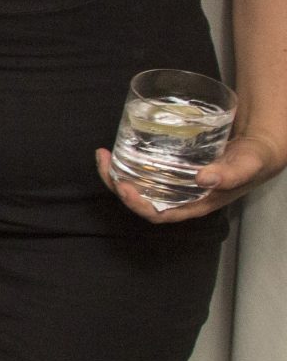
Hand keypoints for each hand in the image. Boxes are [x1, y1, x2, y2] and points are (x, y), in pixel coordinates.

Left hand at [96, 135, 279, 223]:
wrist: (256, 146)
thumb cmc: (252, 160)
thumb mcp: (247, 166)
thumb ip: (231, 174)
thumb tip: (204, 178)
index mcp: (194, 204)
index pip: (159, 214)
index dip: (138, 205)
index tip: (123, 187)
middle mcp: (179, 196)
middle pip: (140, 199)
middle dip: (118, 185)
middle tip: (106, 162)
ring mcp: (173, 182)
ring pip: (137, 184)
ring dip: (116, 173)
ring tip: (103, 154)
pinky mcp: (170, 166)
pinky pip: (144, 168)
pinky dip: (128, 160)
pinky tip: (118, 146)